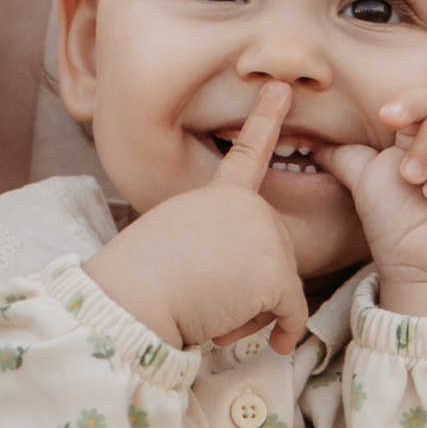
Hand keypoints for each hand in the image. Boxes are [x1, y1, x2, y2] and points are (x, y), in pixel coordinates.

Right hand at [86, 78, 310, 354]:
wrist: (134, 295)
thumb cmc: (143, 279)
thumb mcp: (178, 240)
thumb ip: (219, 242)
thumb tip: (247, 276)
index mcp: (217, 196)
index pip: (246, 153)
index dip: (265, 118)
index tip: (281, 88)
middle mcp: (248, 206)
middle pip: (273, 256)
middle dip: (250, 288)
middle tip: (205, 293)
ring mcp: (266, 234)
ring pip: (282, 290)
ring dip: (252, 313)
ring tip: (209, 305)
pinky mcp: (276, 272)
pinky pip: (292, 314)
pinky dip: (279, 333)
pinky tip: (261, 339)